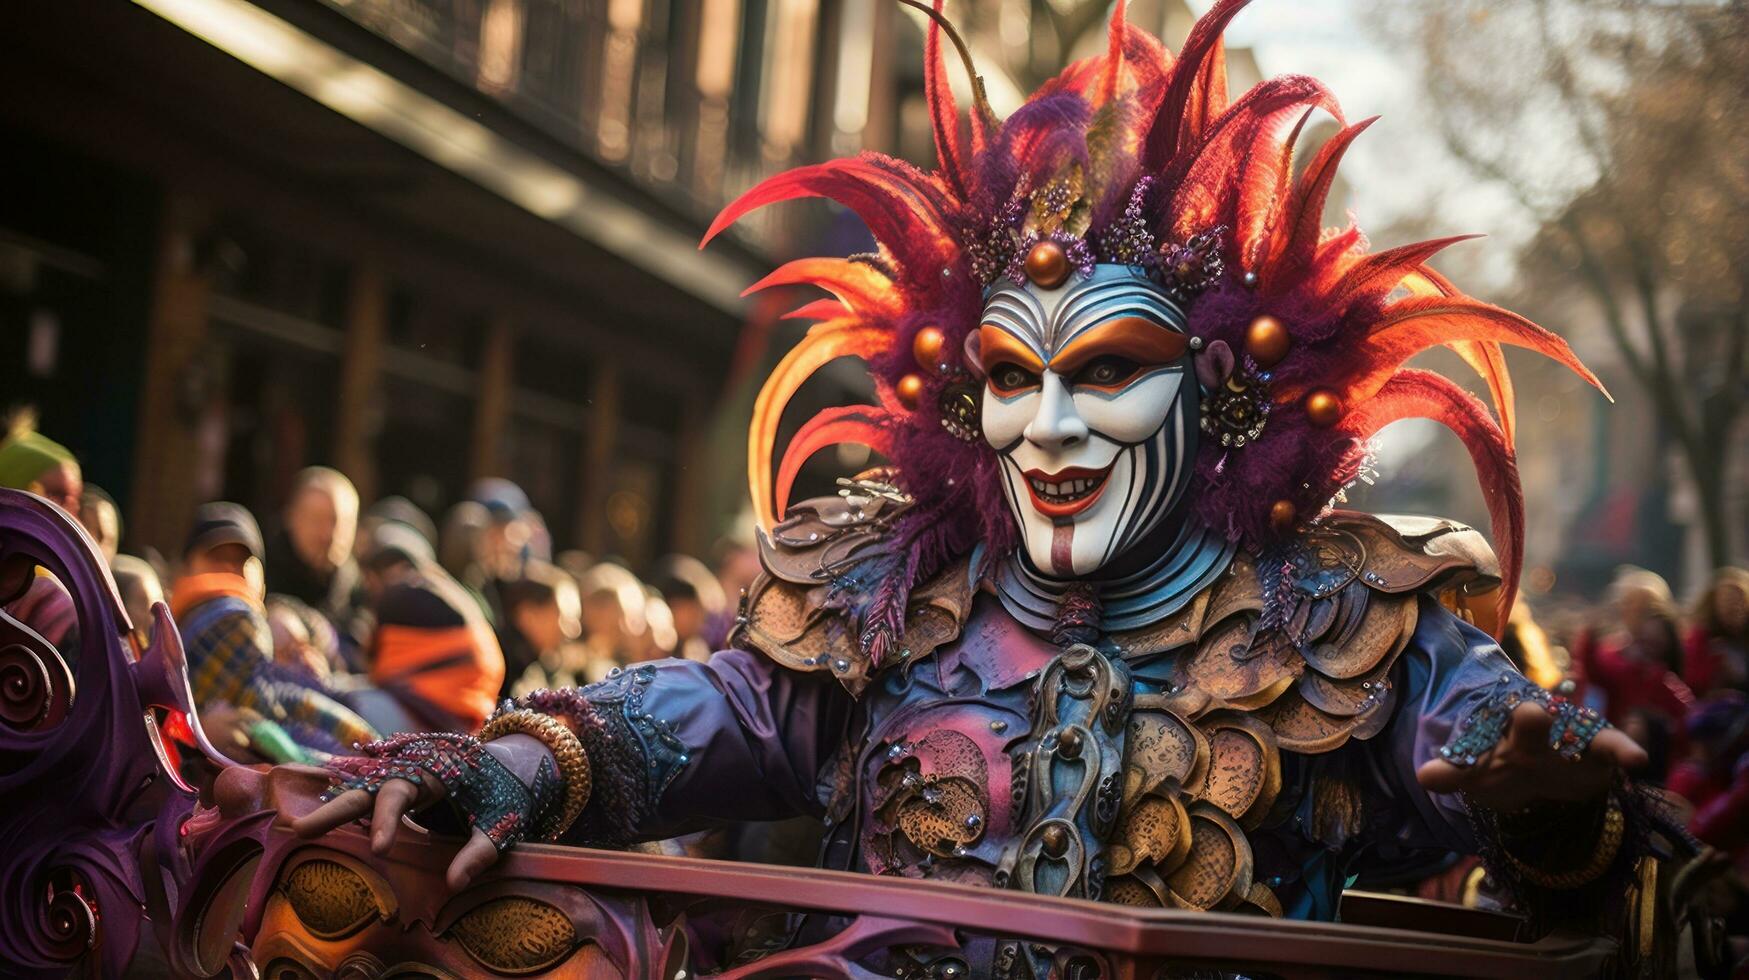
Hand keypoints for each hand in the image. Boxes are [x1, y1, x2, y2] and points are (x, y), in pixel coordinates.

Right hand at [290, 771, 501, 890]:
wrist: (511, 768)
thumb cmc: (507, 795)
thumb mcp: (503, 823)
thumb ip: (480, 851)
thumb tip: (454, 885)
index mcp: (436, 770)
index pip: (400, 792)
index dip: (386, 820)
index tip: (378, 849)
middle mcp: (413, 770)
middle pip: (368, 787)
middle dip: (335, 808)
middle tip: (302, 829)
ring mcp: (405, 779)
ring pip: (363, 792)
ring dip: (333, 810)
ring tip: (297, 830)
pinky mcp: (402, 792)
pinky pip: (370, 800)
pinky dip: (347, 811)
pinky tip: (320, 826)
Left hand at [1417, 700, 1647, 811]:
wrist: (1541, 771)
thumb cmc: (1505, 766)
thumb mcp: (1478, 771)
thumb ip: (1455, 771)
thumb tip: (1424, 776)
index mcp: (1498, 731)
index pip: (1487, 733)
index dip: (1483, 737)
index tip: (1504, 721)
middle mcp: (1534, 729)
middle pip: (1530, 726)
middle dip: (1530, 723)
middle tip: (1531, 714)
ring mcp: (1568, 739)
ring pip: (1580, 734)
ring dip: (1594, 739)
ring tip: (1622, 751)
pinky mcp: (1597, 753)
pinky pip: (1611, 748)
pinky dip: (1625, 751)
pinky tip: (1639, 759)